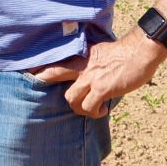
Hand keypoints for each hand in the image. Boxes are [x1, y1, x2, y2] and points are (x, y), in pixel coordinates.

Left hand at [26, 30, 166, 117]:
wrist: (138, 52)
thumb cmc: (122, 53)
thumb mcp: (99, 52)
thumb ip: (88, 62)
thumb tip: (86, 74)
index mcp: (80, 57)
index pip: (54, 60)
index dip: (40, 66)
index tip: (28, 70)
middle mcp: (81, 67)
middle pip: (52, 73)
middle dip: (41, 81)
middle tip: (35, 90)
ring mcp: (90, 78)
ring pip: (70, 99)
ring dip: (78, 108)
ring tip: (89, 108)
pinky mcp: (102, 89)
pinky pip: (90, 107)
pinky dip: (94, 113)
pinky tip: (102, 110)